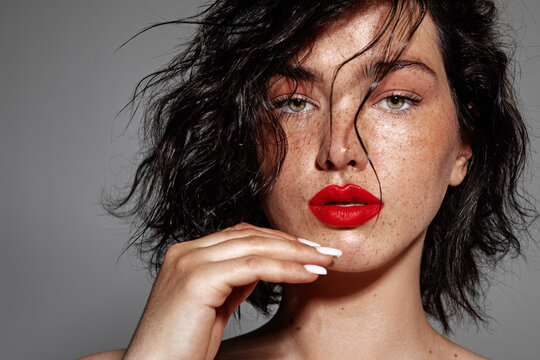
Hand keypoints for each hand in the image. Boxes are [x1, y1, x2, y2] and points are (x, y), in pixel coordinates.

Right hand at [122, 223, 339, 359]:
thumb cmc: (182, 348)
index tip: (308, 251)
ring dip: (296, 253)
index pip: (240, 235)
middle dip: (292, 243)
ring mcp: (189, 262)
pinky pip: (252, 267)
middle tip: (325, 253)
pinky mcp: (196, 279)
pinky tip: (308, 275)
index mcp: (186, 255)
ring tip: (324, 262)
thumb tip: (263, 266)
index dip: (278, 240)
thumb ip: (233, 282)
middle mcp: (185, 252)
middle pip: (249, 235)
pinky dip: (285, 269)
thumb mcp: (214, 307)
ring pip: (254, 246)